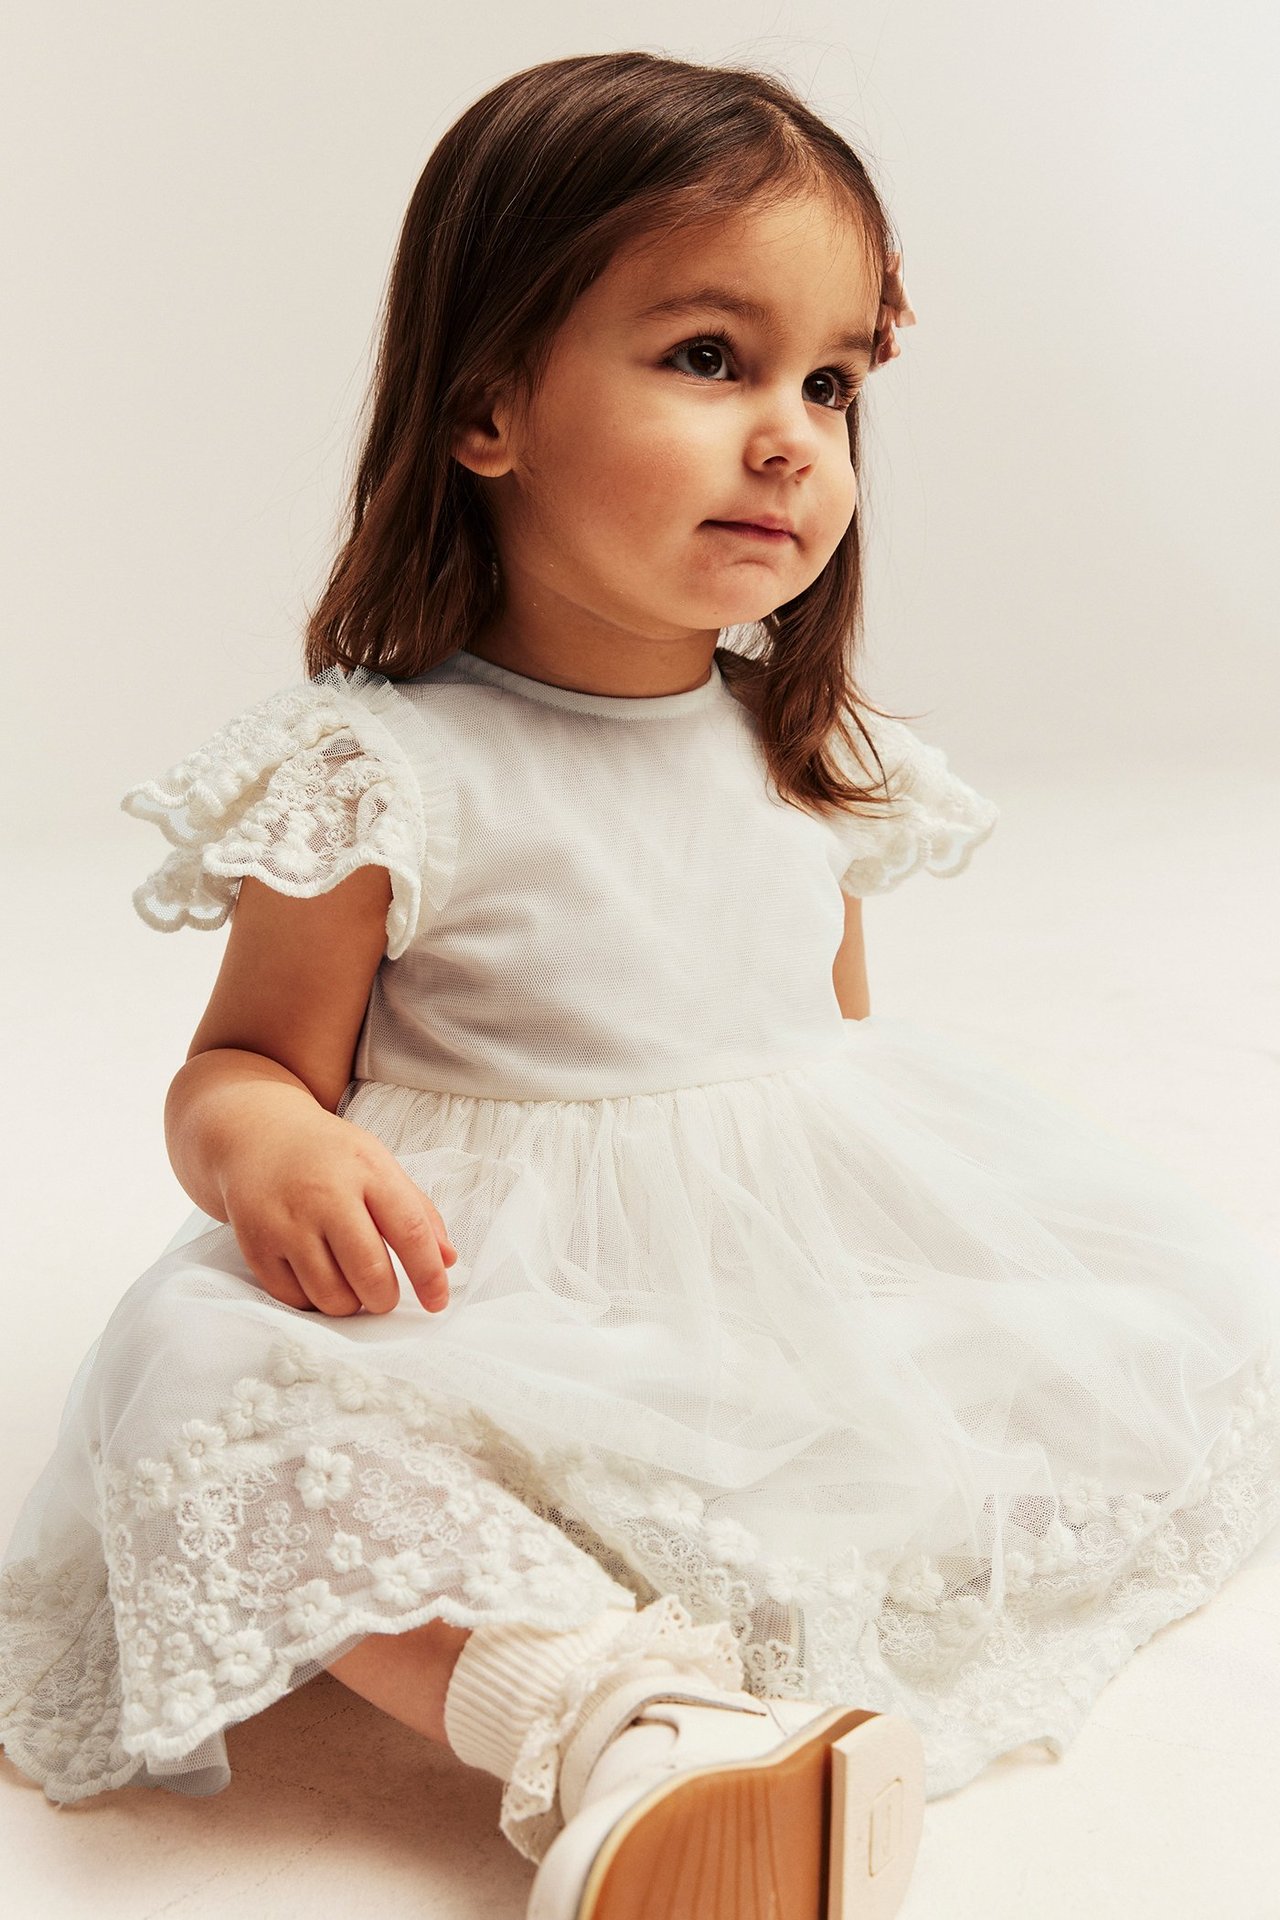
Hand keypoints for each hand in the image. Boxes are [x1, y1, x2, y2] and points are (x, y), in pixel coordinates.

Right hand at [221, 1107, 457, 1316]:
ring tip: (350, 1285)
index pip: (410, 1231)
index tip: (438, 1301)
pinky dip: (313, 1301)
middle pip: (369, 1272)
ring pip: (330, 1295)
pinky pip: (294, 1298)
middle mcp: (325, 1195)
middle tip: (384, 1296)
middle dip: (385, 1299)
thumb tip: (447, 1259)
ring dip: (350, 1304)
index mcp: (367, 1170)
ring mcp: (286, 1222)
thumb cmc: (328, 1155)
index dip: (429, 1275)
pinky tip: (318, 1279)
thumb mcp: (379, 1164)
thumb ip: (418, 1211)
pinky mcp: (255, 1245)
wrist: (257, 1135)